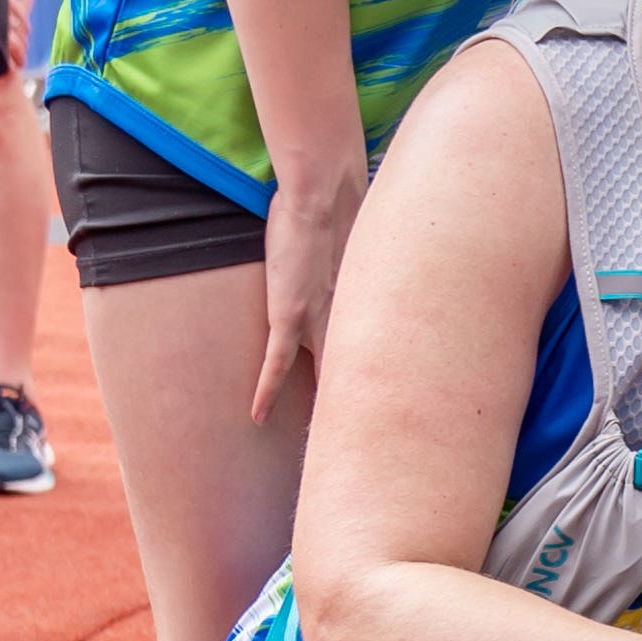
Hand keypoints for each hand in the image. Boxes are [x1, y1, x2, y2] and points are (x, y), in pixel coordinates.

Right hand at [248, 161, 363, 425]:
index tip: (384, 413)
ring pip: (321, 378)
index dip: (377, 389)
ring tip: (316, 448)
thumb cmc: (346, 210)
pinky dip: (266, 391)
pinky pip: (276, 364)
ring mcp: (318, 320)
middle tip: (361, 447)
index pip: (375, 361)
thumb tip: (366, 275)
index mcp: (367, 310)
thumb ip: (365, 272)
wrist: (327, 192)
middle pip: (355, 378)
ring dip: (318, 411)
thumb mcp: (366, 251)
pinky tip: (257, 416)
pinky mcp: (290, 314)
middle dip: (358, 412)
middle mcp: (347, 320)